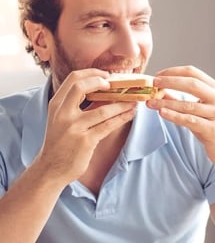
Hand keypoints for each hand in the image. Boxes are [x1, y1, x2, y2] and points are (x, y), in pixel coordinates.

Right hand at [37, 69, 135, 183]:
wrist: (52, 168)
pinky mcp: (86, 141)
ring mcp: (74, 127)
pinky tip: (131, 114)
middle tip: (120, 85)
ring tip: (134, 101)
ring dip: (122, 104)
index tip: (107, 75)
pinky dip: (122, 118)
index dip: (92, 74)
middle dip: (103, 82)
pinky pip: (108, 126)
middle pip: (81, 87)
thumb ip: (78, 105)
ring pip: (102, 109)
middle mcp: (63, 113)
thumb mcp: (62, 119)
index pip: (73, 79)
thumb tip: (104, 93)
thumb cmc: (61, 143)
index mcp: (56, 104)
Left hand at [148, 66, 214, 165]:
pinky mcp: (213, 130)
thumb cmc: (213, 125)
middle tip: (152, 84)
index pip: (192, 73)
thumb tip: (159, 91)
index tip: (157, 76)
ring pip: (188, 105)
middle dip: (169, 82)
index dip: (173, 72)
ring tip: (150, 102)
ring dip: (166, 102)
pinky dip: (174, 116)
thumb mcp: (199, 109)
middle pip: (191, 84)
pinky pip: (190, 121)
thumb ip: (181, 99)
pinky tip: (162, 113)